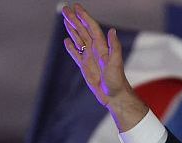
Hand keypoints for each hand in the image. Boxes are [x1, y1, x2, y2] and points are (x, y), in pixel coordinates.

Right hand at [61, 4, 148, 130]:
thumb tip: (111, 31)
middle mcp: (95, 50)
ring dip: (72, 29)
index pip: (91, 28)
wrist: (114, 95)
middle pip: (82, 30)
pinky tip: (66, 40)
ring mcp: (89, 57)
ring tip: (65, 19)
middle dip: (74, 19)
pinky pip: (76, 54)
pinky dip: (71, 47)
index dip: (84, 17)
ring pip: (78, 39)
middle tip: (65, 9)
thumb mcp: (116, 63)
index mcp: (101, 47)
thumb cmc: (117, 80)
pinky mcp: (85, 67)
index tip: (76, 7)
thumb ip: (114, 47)